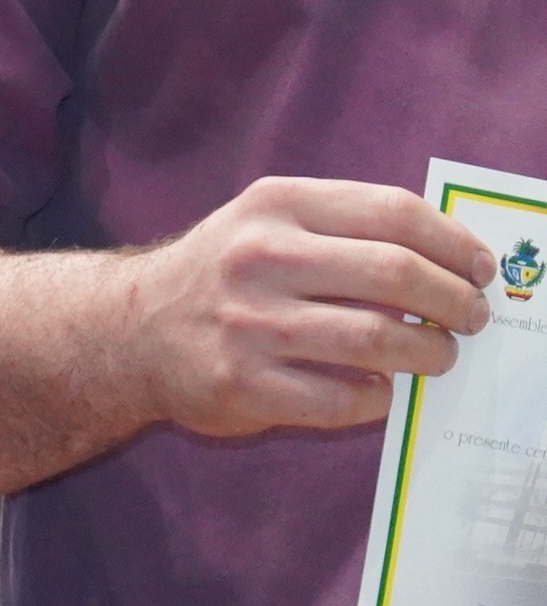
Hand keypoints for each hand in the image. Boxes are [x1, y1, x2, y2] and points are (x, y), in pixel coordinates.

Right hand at [119, 175, 493, 438]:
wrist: (127, 330)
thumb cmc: (220, 275)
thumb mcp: (266, 224)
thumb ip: (344, 228)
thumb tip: (451, 259)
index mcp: (275, 206)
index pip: (394, 212)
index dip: (455, 244)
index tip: (480, 269)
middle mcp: (260, 258)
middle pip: (397, 274)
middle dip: (455, 302)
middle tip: (471, 318)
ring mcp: (250, 324)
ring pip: (380, 341)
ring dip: (430, 354)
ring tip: (437, 356)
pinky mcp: (244, 385)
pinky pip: (345, 399)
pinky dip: (378, 397)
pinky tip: (377, 389)